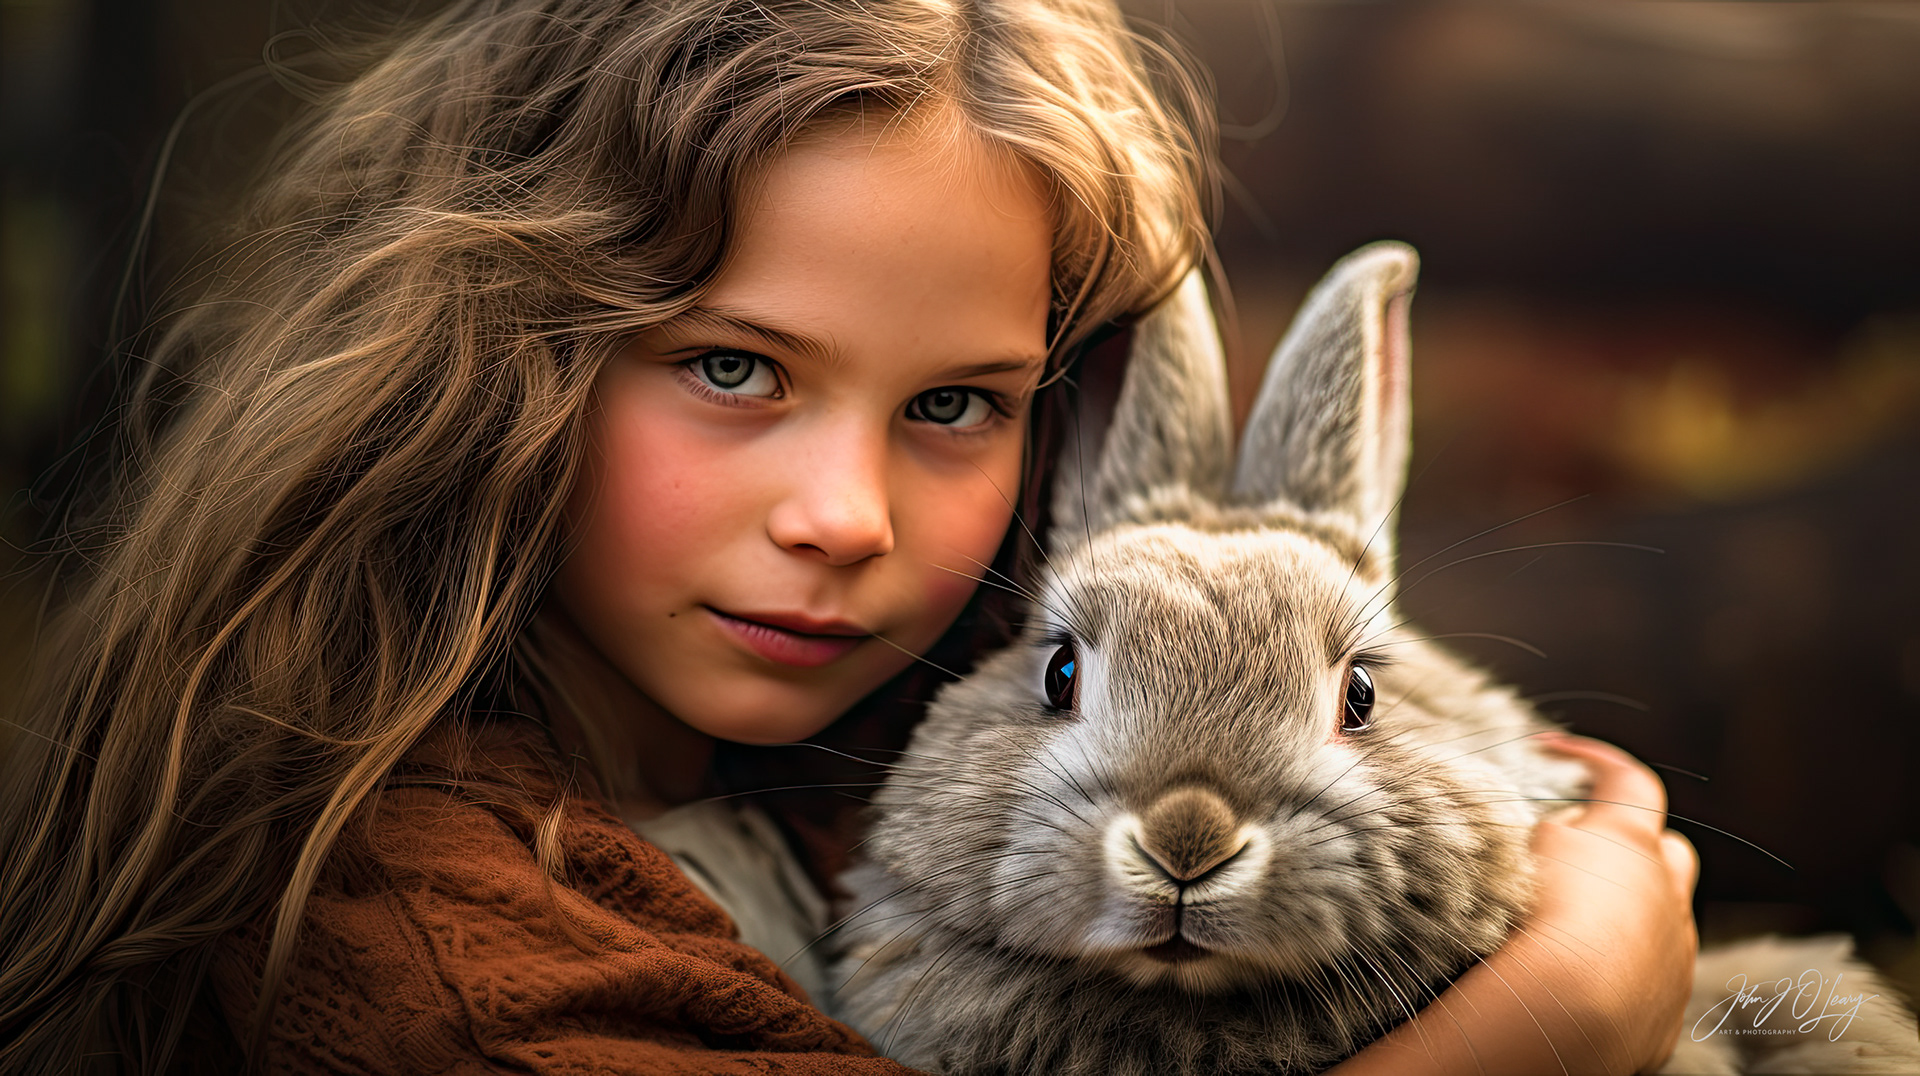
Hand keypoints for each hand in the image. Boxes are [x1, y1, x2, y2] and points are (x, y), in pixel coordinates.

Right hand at [1328, 733, 1700, 1075]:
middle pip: (1666, 852)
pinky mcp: (1666, 1012)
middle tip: (1575, 857)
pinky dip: (1619, 971)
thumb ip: (1539, 829)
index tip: (1548, 748)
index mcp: (1627, 843)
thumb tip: (1551, 828)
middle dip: (1627, 848)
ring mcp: (1673, 956)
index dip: (1589, 756)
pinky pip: (1648, 980)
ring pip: (1662, 920)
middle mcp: (1665, 896)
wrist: (1562, 1018)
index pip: (1626, 779)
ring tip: (1568, 929)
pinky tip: (1573, 982)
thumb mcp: (1519, 848)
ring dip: (1624, 914)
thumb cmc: (1530, 924)